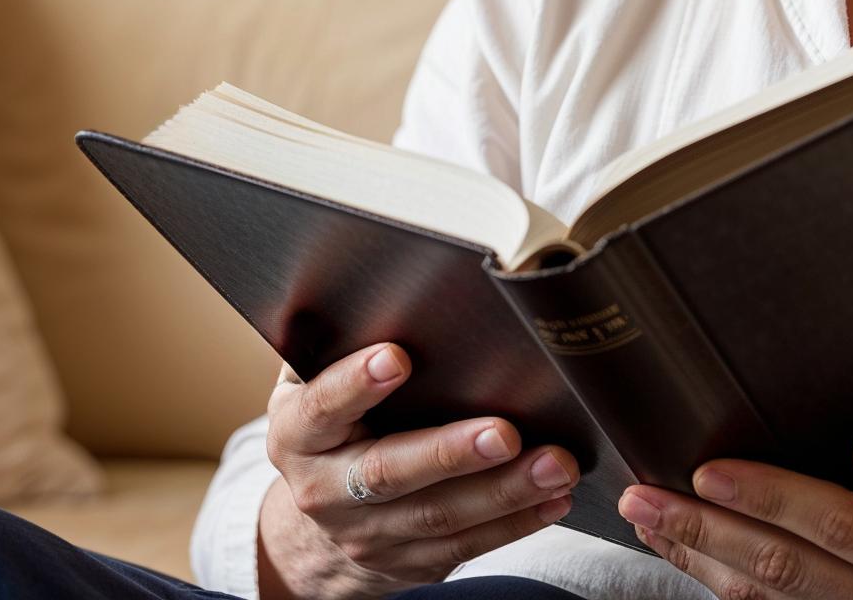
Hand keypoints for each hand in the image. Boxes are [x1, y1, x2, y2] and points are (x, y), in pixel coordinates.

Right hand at [253, 342, 580, 599]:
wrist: (312, 534)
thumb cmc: (331, 429)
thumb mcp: (312, 390)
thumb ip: (335, 348)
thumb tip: (383, 288)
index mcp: (297, 435)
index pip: (321, 408)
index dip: (353, 384)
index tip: (397, 356)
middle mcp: (324, 490)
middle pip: (389, 472)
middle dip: (451, 453)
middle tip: (505, 432)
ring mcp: (366, 535)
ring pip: (439, 516)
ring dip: (504, 491)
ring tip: (555, 464)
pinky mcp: (407, 563)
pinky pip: (465, 545)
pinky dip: (515, 522)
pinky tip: (552, 498)